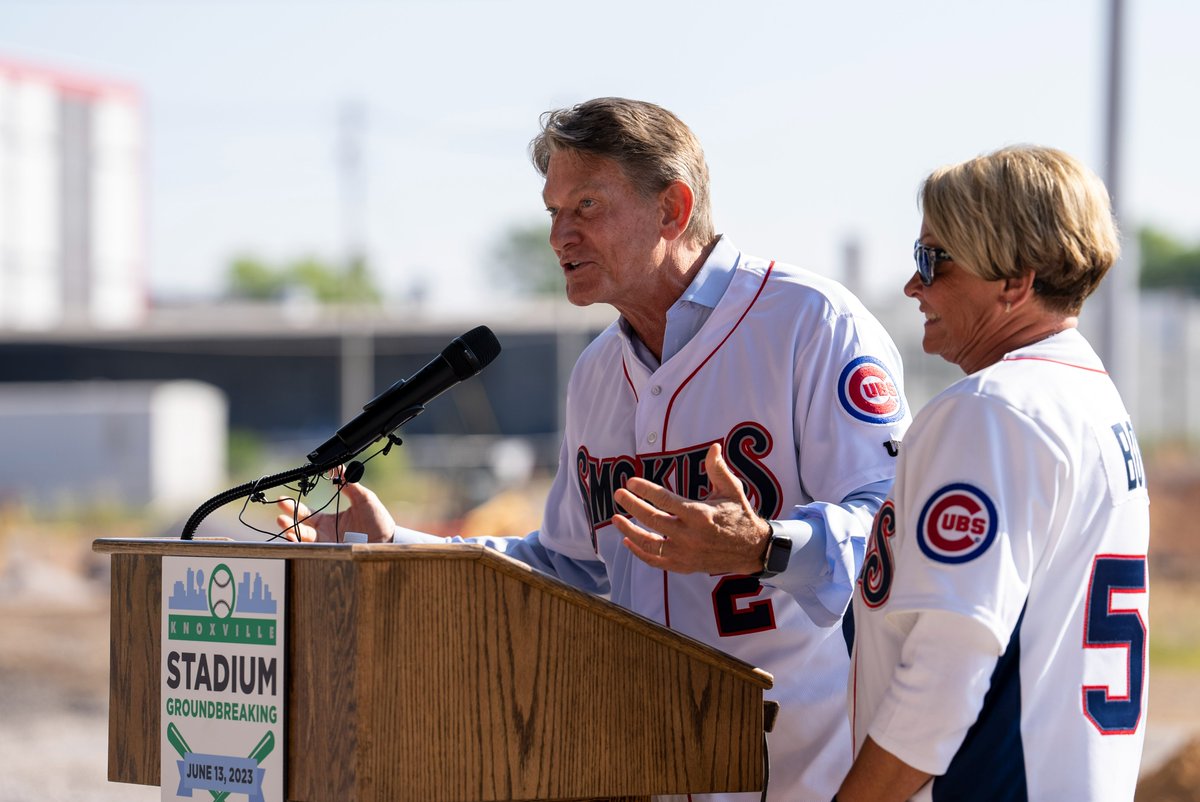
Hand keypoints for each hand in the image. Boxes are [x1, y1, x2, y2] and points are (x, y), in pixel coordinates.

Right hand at [275, 467, 395, 542]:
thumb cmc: (379, 520)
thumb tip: (338, 467)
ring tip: (281, 521)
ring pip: (302, 539)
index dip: (294, 507)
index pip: (307, 514)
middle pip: (300, 525)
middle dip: (287, 517)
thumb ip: (349, 484)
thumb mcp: (364, 498)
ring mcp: (327, 545)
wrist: (389, 541)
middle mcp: (324, 533)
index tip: (283, 499)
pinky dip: (300, 544)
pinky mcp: (330, 554)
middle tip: (279, 508)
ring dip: (290, 530)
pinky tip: (293, 537)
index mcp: (330, 520)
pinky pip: (311, 550)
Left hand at [612, 443, 770, 574]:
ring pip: (649, 543)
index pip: (665, 500)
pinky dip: (639, 552)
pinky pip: (656, 561)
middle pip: (652, 520)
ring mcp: (685, 553)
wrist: (752, 550)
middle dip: (632, 506)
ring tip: (616, 518)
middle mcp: (690, 536)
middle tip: (618, 494)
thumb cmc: (739, 515)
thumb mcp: (732, 490)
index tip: (631, 482)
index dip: (645, 490)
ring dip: (629, 530)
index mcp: (700, 515)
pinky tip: (628, 540)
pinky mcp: (684, 566)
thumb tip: (713, 447)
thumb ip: (718, 469)